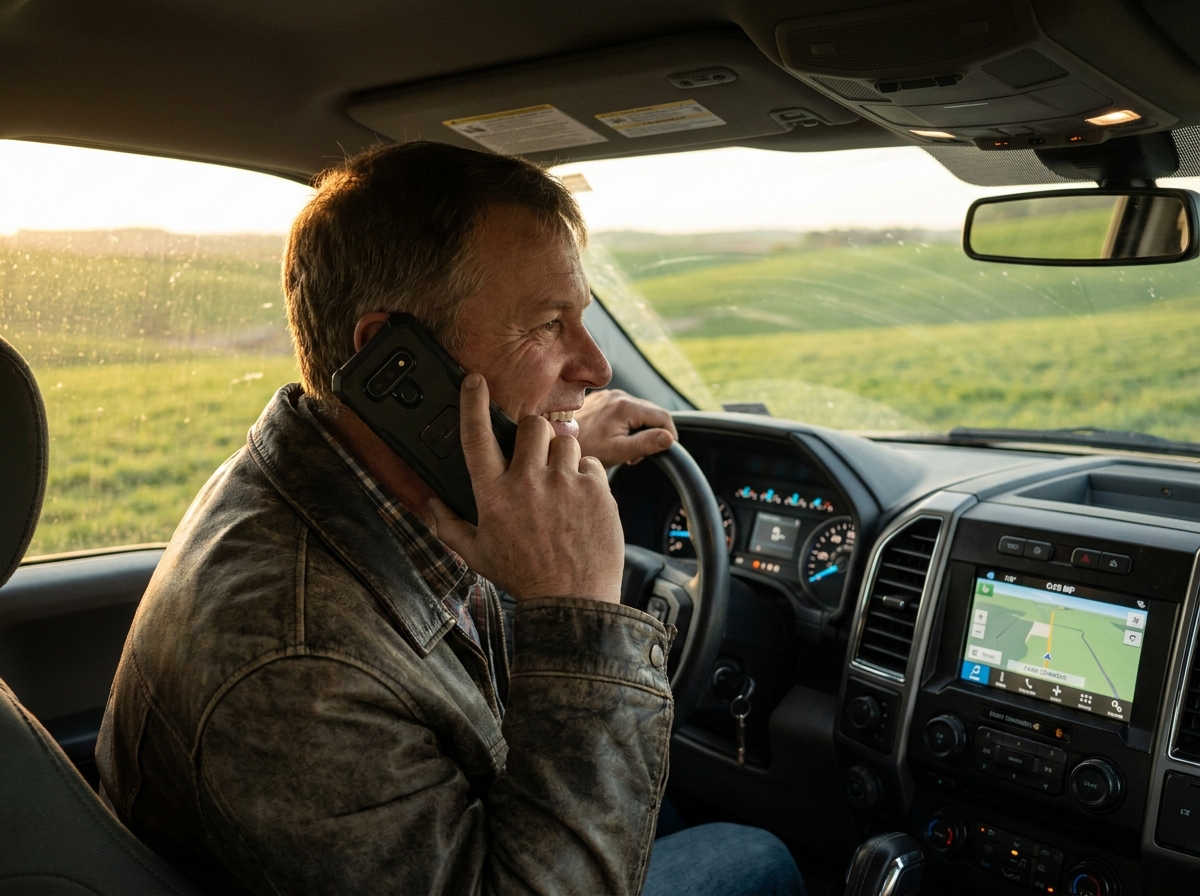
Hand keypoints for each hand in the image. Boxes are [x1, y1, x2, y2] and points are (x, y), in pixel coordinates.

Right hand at [430, 374, 623, 602]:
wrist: (573, 599)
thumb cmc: (524, 577)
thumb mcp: (478, 555)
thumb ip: (450, 527)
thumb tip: (429, 505)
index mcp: (493, 495)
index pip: (476, 437)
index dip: (472, 403)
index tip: (474, 380)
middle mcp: (526, 483)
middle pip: (532, 425)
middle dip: (534, 433)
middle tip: (537, 455)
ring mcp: (563, 484)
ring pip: (564, 440)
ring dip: (562, 457)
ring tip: (562, 487)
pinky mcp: (596, 489)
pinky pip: (591, 463)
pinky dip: (587, 478)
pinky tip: (581, 504)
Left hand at [575, 389, 676, 466]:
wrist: (555, 442)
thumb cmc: (585, 449)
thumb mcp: (618, 451)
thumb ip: (645, 443)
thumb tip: (670, 438)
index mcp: (626, 406)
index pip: (663, 417)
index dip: (669, 435)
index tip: (662, 451)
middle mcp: (618, 395)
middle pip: (652, 413)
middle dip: (652, 433)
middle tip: (637, 455)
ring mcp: (609, 395)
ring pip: (638, 411)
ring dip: (639, 429)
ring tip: (624, 448)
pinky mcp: (602, 399)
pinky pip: (624, 409)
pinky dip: (626, 424)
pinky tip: (613, 438)